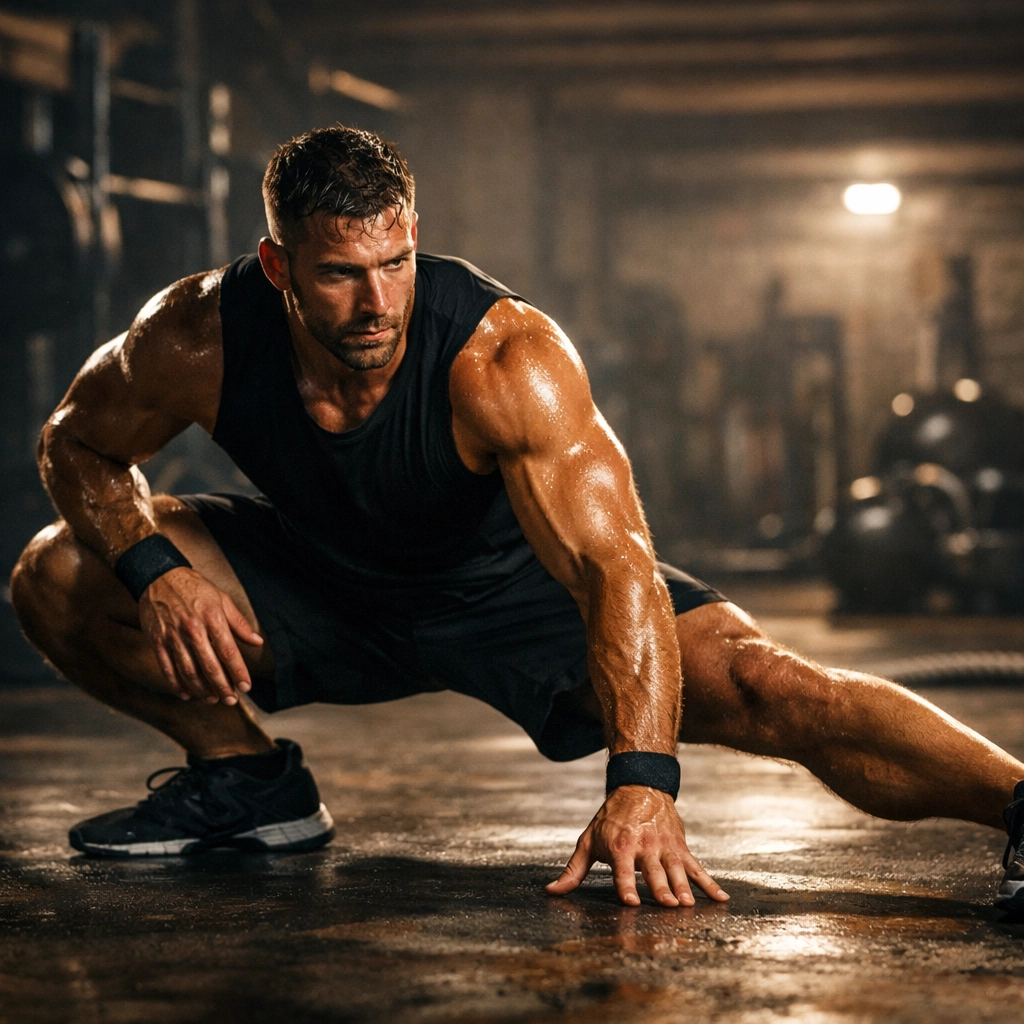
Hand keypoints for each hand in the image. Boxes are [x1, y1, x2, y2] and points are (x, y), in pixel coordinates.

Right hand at [138, 567, 262, 704]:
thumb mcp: (221, 600)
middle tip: (231, 700)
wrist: (159, 576)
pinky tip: (186, 694)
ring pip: (188, 671)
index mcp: (212, 618)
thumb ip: (239, 623)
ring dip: (201, 689)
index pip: (228, 651)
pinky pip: (167, 668)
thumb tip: (257, 641)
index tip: (245, 687)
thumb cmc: (195, 588)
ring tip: (212, 699)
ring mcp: (172, 636)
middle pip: (209, 666)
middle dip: (222, 686)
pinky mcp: (157, 640)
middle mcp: (192, 629)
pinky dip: (176, 684)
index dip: (238, 672)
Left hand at [545, 785, 729, 906]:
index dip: (626, 886)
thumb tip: (552, 891)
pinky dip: (709, 883)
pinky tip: (721, 897)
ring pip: (676, 870)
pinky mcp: (680, 847)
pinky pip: (696, 867)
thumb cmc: (610, 819)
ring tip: (689, 905)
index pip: (623, 870)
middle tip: (669, 906)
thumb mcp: (588, 840)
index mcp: (620, 846)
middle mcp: (644, 846)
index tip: (631, 902)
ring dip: (684, 888)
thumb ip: (573, 869)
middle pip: (653, 872)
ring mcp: (665, 847)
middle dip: (661, 889)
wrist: (640, 787)